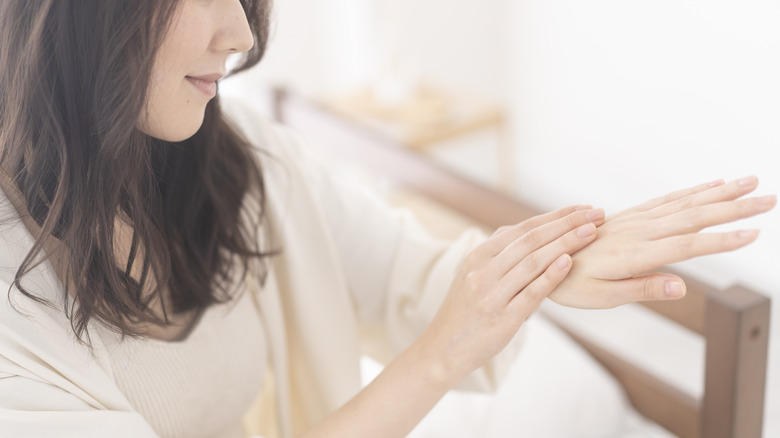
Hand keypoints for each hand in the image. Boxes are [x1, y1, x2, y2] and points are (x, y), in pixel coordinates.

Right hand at [416, 205, 604, 381]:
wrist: (444, 349)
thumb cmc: (465, 311)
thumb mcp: (473, 275)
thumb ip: (499, 255)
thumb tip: (530, 232)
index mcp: (477, 256)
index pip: (523, 228)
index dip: (556, 216)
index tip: (583, 208)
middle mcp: (482, 271)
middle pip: (530, 240)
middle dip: (567, 224)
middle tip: (596, 214)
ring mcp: (490, 295)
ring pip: (532, 262)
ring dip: (565, 244)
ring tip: (591, 233)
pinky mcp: (502, 319)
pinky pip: (530, 293)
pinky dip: (550, 276)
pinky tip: (569, 262)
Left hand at [549, 176, 776, 308]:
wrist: (542, 256)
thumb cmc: (572, 283)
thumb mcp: (603, 296)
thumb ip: (643, 288)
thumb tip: (681, 287)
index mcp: (635, 253)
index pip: (687, 245)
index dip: (721, 240)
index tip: (754, 233)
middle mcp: (639, 231)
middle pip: (694, 216)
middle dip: (734, 207)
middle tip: (770, 198)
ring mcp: (635, 220)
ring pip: (685, 203)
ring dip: (720, 193)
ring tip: (750, 182)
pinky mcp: (631, 216)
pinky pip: (667, 200)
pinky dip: (693, 191)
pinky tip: (712, 185)